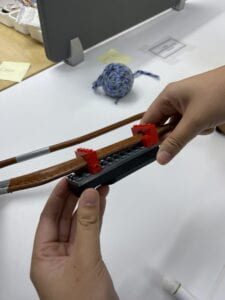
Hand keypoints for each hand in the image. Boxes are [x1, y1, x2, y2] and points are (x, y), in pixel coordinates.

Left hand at [31, 178, 118, 299]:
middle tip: (84, 181)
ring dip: (88, 207)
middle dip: (75, 198)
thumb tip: (87, 198)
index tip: (66, 180)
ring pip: (78, 225)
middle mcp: (56, 256)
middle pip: (63, 219)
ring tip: (97, 188)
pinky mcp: (87, 260)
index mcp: (44, 257)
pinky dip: (95, 219)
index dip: (57, 197)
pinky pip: (89, 233)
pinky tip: (100, 207)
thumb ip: (87, 226)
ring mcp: (72, 258)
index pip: (48, 218)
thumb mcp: (84, 259)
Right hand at [142, 66, 224, 163]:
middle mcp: (175, 99)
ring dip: (189, 131)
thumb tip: (159, 158)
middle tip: (182, 137)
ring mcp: (189, 104)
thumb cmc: (218, 96)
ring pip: (179, 126)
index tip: (149, 150)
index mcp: (168, 96)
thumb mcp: (194, 121)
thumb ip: (176, 141)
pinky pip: (192, 124)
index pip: (149, 118)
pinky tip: (209, 123)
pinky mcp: (200, 108)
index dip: (147, 134)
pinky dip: (199, 127)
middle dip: (173, 133)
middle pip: (164, 123)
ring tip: (202, 126)